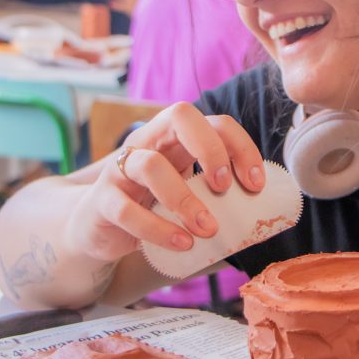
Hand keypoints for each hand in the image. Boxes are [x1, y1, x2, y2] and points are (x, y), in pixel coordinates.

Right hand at [63, 103, 265, 262]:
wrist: (96, 230)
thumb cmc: (150, 209)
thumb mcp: (185, 196)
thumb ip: (215, 200)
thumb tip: (263, 221)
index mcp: (175, 139)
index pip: (215, 122)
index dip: (240, 147)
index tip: (256, 184)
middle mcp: (147, 143)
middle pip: (179, 115)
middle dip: (210, 149)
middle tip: (226, 187)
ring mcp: (120, 169)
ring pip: (151, 165)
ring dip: (185, 199)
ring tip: (208, 229)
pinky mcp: (101, 201)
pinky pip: (126, 209)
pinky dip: (158, 229)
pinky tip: (181, 244)